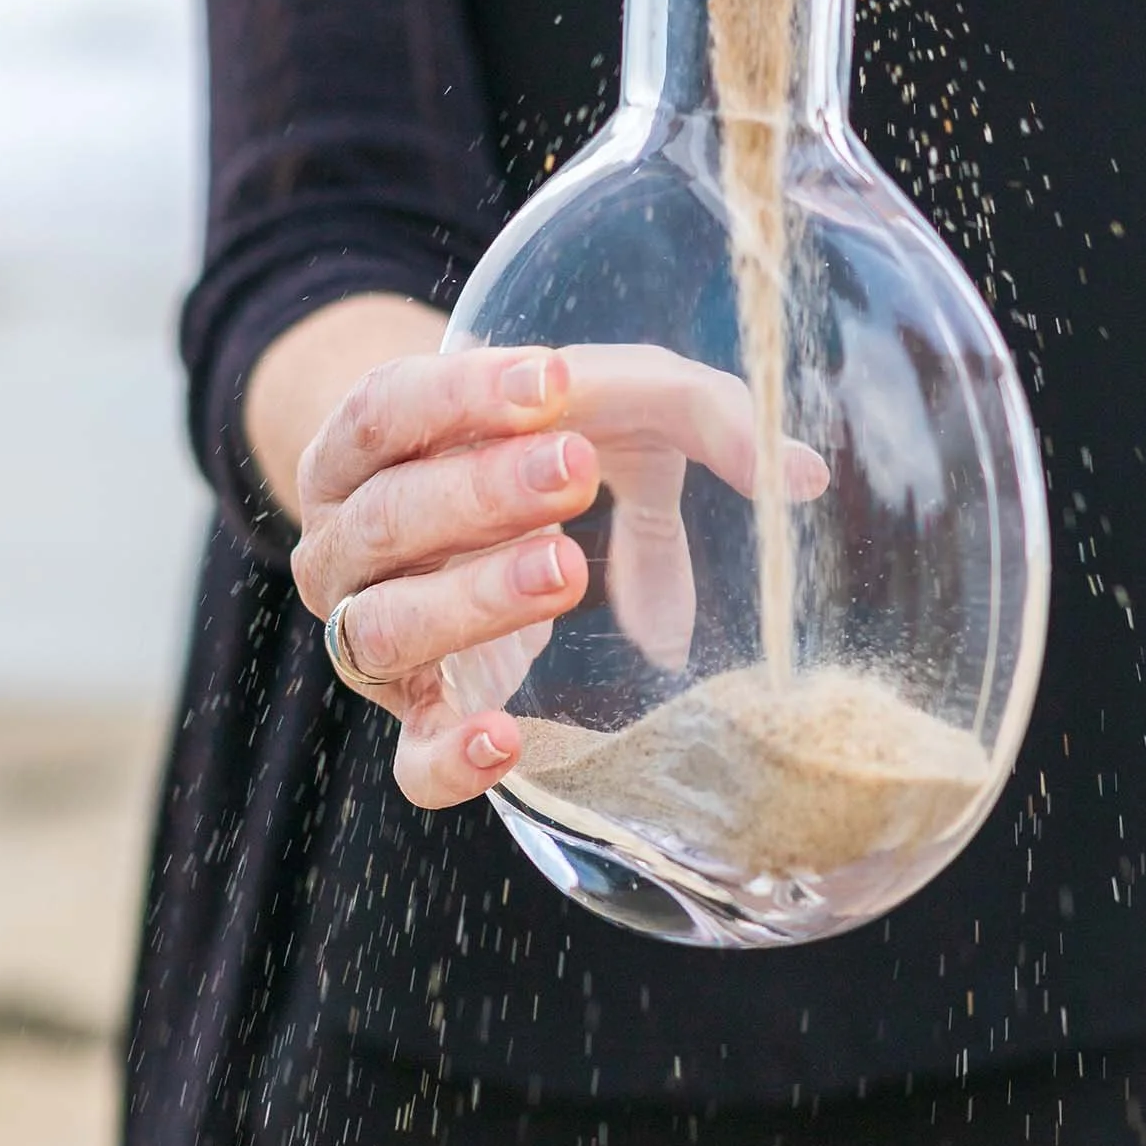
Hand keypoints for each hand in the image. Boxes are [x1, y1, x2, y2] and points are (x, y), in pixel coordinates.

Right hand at [290, 342, 826, 810]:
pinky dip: (448, 757)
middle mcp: (345, 539)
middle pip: (388, 515)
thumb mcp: (622, 404)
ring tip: (566, 570)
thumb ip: (700, 414)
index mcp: (369, 444)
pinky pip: (406, 759)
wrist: (479, 533)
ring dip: (473, 600)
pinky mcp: (414, 719)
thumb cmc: (549, 443)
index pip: (387, 409)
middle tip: (574, 473)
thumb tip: (801, 476)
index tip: (553, 386)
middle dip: (480, 491)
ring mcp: (369, 634)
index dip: (460, 395)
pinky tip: (506, 739)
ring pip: (385, 628)